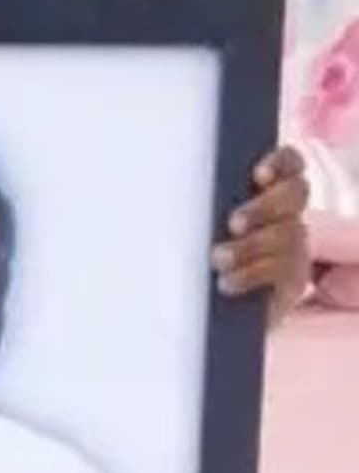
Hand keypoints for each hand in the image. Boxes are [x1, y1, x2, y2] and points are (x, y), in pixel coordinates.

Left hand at [212, 145, 309, 326]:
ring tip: (218, 259)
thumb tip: (177, 190)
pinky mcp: (293, 279)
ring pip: (288, 234)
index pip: (289, 163)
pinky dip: (251, 275)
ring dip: (251, 246)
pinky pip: (281, 272)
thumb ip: (203, 205)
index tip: (258, 174)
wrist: (207, 309)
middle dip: (263, 207)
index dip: (280, 163)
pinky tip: (226, 282)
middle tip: (233, 224)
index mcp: (269, 189)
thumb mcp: (199, 224)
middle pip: (294, 194)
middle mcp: (288, 212)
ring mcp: (294, 244)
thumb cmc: (197, 253)